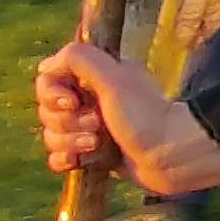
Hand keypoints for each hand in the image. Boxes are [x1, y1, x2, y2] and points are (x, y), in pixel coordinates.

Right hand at [33, 41, 219, 194]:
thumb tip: (47, 65)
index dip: (52, 93)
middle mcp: (89, 101)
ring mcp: (89, 129)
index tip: (72, 101)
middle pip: (47, 110)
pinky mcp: (92, 154)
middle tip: (97, 123)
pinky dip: (64, 159)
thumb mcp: (114, 79)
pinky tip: (77, 161)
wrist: (172, 155)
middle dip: (67, 121)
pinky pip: (59, 157)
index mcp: (93, 78)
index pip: (47, 79)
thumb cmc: (145, 114)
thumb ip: (79, 59)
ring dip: (69, 141)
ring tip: (96, 144)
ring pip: (52, 135)